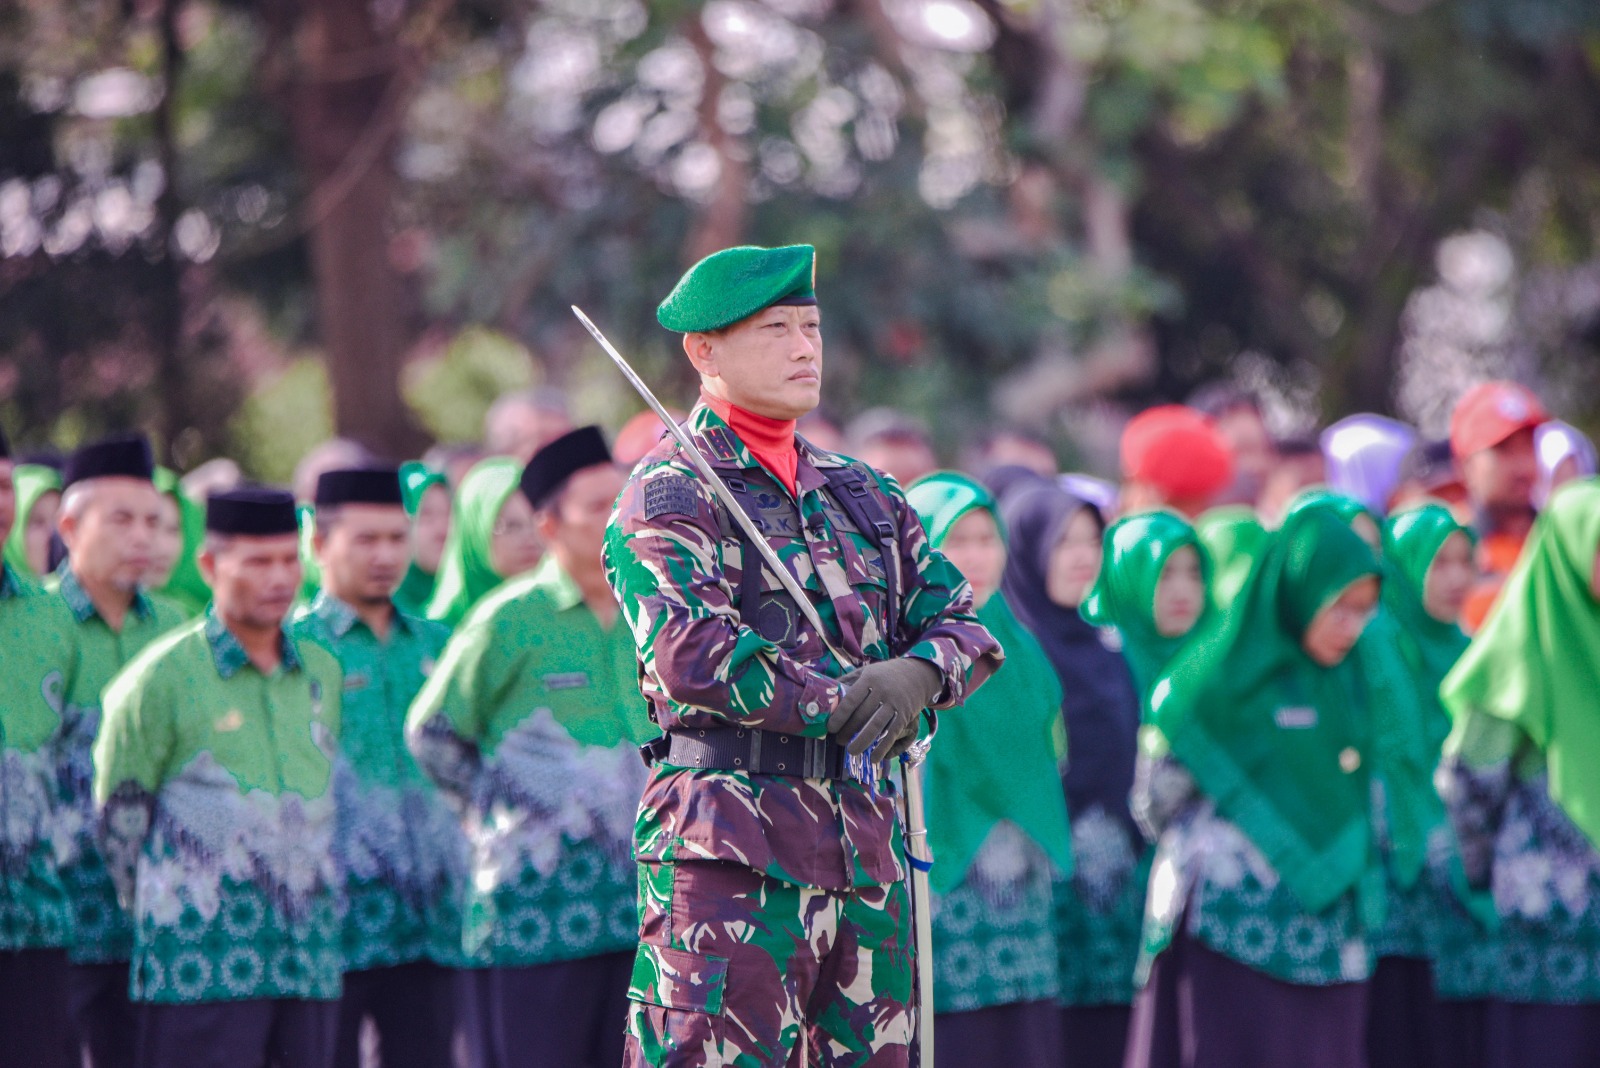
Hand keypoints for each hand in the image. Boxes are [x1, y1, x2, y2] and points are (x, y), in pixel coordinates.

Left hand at [827, 658, 941, 756]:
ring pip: (876, 725)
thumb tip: (827, 693)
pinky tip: (874, 758)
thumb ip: (849, 681)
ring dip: (863, 741)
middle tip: (838, 741)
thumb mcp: (867, 672)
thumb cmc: (885, 675)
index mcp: (869, 679)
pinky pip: (892, 733)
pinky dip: (883, 747)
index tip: (830, 728)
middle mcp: (882, 691)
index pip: (851, 699)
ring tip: (851, 751)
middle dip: (848, 731)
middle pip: (862, 715)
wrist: (917, 675)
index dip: (840, 715)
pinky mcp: (905, 715)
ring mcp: (894, 703)